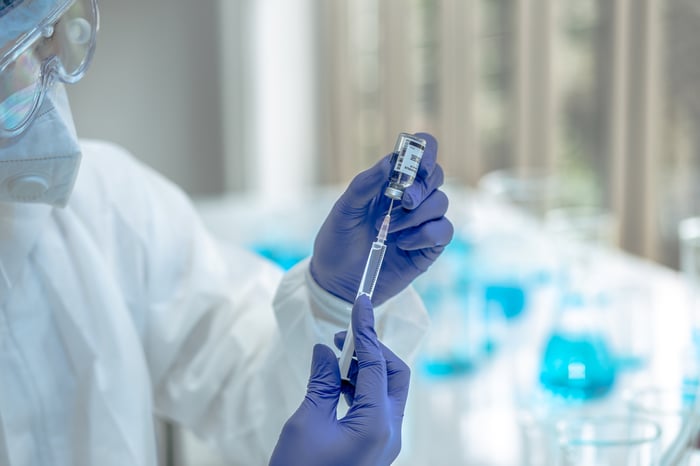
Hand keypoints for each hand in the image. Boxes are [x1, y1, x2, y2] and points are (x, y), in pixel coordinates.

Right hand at [269, 296, 409, 465]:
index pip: (378, 363)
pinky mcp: (375, 450)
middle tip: (344, 339)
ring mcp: (385, 444)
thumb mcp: (306, 423)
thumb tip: (324, 351)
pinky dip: (360, 390)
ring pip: (387, 392)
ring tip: (335, 360)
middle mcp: (391, 433)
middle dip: (374, 351)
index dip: (366, 329)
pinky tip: (335, 385)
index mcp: (378, 424)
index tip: (360, 302)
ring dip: (365, 370)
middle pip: (396, 376)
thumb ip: (320, 382)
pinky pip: (377, 409)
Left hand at [310, 132, 452, 305]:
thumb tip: (390, 163)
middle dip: (422, 186)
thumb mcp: (343, 211)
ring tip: (389, 230)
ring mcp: (420, 222)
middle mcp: (409, 199)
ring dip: (416, 215)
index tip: (420, 165)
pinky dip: (426, 234)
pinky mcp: (428, 247)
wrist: (337, 282)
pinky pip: (444, 231)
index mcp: (389, 182)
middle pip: (436, 176)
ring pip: (440, 203)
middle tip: (404, 200)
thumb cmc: (338, 242)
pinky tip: (403, 244)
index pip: (419, 154)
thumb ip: (364, 185)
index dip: (426, 152)